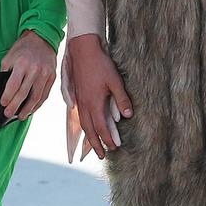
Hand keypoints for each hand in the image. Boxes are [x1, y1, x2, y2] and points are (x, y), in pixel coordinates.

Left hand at [0, 31, 56, 121]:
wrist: (42, 39)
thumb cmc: (22, 49)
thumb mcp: (9, 58)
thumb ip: (5, 74)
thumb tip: (2, 92)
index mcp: (22, 64)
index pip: (13, 85)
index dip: (7, 97)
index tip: (3, 104)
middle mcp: (35, 69)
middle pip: (24, 94)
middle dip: (15, 107)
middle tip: (8, 114)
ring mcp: (45, 74)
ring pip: (36, 97)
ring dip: (28, 109)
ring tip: (21, 117)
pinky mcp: (52, 76)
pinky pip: (45, 94)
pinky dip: (38, 104)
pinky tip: (32, 109)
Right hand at [66, 33, 132, 159]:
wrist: (83, 50)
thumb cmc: (101, 64)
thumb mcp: (115, 81)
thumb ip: (122, 99)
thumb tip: (128, 116)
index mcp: (94, 104)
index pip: (101, 128)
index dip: (107, 139)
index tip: (114, 148)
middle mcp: (84, 105)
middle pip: (89, 130)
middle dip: (95, 144)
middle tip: (101, 155)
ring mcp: (79, 100)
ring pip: (83, 123)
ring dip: (88, 136)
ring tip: (93, 145)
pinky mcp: (77, 94)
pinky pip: (79, 115)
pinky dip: (83, 124)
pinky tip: (86, 125)